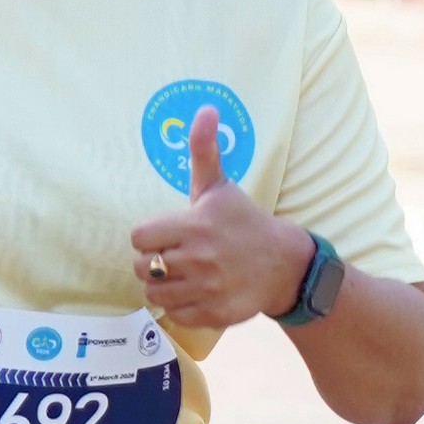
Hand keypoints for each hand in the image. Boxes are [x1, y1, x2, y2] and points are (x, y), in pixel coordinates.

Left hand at [128, 105, 312, 336]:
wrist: (284, 264)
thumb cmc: (243, 221)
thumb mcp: (220, 186)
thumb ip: (204, 151)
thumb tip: (206, 109)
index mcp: (195, 225)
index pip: (140, 237)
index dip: (149, 236)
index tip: (165, 234)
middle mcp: (199, 258)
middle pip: (142, 267)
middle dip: (152, 261)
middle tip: (172, 255)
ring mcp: (207, 289)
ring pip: (154, 294)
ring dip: (162, 285)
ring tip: (180, 275)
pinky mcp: (214, 314)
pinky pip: (174, 314)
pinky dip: (180, 306)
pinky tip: (195, 291)